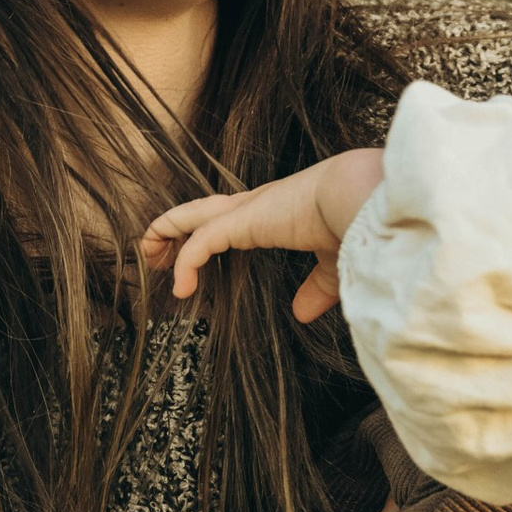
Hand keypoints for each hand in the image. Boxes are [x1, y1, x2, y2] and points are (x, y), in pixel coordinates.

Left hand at [144, 146, 386, 321]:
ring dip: (164, 234)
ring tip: (148, 257)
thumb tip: (301, 313)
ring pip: (189, 217)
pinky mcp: (242, 220)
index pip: (228, 218)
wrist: (363, 198)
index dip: (205, 235)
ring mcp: (246, 210)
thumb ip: (316, 287)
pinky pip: (200, 243)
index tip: (190, 259)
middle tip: (154, 252)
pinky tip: (181, 289)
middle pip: (199, 211)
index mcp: (274, 212)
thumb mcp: (333, 264)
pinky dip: (185, 263)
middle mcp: (255, 205)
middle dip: (172, 228)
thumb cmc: (356, 224)